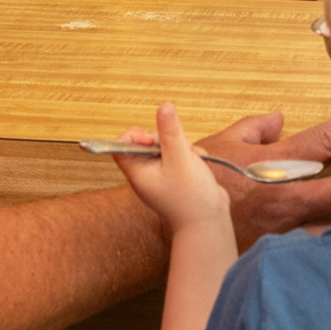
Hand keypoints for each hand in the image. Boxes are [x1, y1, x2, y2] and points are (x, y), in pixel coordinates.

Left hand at [112, 103, 229, 232]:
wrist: (209, 222)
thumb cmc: (191, 198)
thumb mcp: (180, 159)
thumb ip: (171, 133)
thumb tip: (164, 107)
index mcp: (138, 173)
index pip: (121, 146)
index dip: (134, 135)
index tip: (152, 137)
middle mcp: (146, 174)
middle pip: (146, 142)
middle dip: (165, 138)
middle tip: (178, 147)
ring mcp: (161, 175)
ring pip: (166, 146)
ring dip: (181, 145)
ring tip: (192, 159)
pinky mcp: (176, 175)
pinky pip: (178, 154)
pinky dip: (189, 154)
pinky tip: (198, 164)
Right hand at [197, 111, 330, 247]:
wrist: (176, 222)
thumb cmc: (198, 178)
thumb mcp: (226, 140)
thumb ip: (257, 126)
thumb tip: (280, 118)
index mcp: (273, 163)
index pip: (324, 142)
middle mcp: (284, 196)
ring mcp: (284, 228)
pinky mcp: (278, 250)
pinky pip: (314, 249)